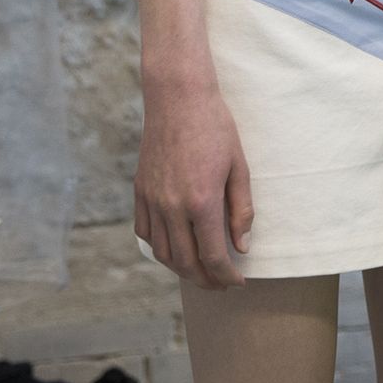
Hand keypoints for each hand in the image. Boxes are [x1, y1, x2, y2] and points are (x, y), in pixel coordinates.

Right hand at [134, 78, 253, 289]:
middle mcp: (172, 206)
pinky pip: (145, 232)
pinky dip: (159, 248)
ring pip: (161, 252)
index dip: (227, 276)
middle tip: (221, 284)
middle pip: (185, 262)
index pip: (213, 256)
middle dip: (205, 280)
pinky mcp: (140, 190)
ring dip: (181, 269)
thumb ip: (241, 210)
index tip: (238, 282)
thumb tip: (241, 246)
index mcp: (201, 201)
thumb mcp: (239, 167)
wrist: (178, 98)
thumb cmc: (215, 128)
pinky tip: (175, 247)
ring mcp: (152, 199)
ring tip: (200, 271)